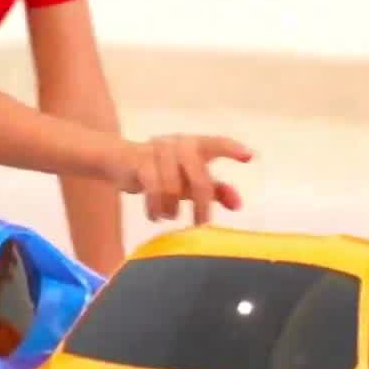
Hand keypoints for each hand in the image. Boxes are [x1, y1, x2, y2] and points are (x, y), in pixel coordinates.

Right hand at [107, 134, 252, 224]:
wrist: (119, 160)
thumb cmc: (162, 171)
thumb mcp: (189, 181)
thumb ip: (215, 191)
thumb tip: (238, 205)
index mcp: (195, 145)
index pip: (217, 143)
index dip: (232, 149)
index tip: (249, 157)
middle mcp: (178, 144)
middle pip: (198, 176)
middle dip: (201, 204)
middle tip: (201, 224)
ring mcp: (157, 151)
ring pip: (173, 186)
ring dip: (173, 208)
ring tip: (170, 217)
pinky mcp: (138, 162)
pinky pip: (152, 188)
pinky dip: (156, 208)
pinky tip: (156, 216)